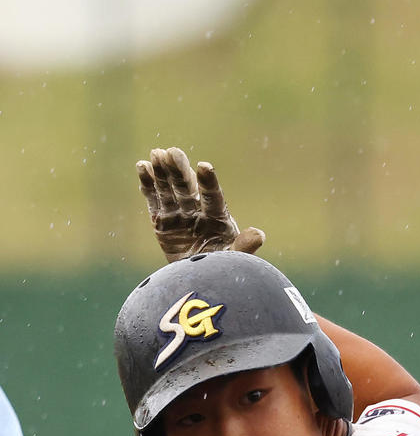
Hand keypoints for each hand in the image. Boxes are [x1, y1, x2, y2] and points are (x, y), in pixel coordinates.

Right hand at [136, 146, 264, 262]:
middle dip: (180, 172)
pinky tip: (143, 166)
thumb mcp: (234, 259)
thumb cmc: (222, 270)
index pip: (214, 198)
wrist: (201, 283)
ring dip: (163, 173)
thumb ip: (244, 246)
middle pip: (189, 189)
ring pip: (170, 191)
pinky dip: (148, 185)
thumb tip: (259, 234)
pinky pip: (154, 201)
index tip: (204, 166)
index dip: (209, 183)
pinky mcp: (163, 222)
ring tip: (157, 153)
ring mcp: (180, 216)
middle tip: (173, 152)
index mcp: (219, 219)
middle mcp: (199, 213)